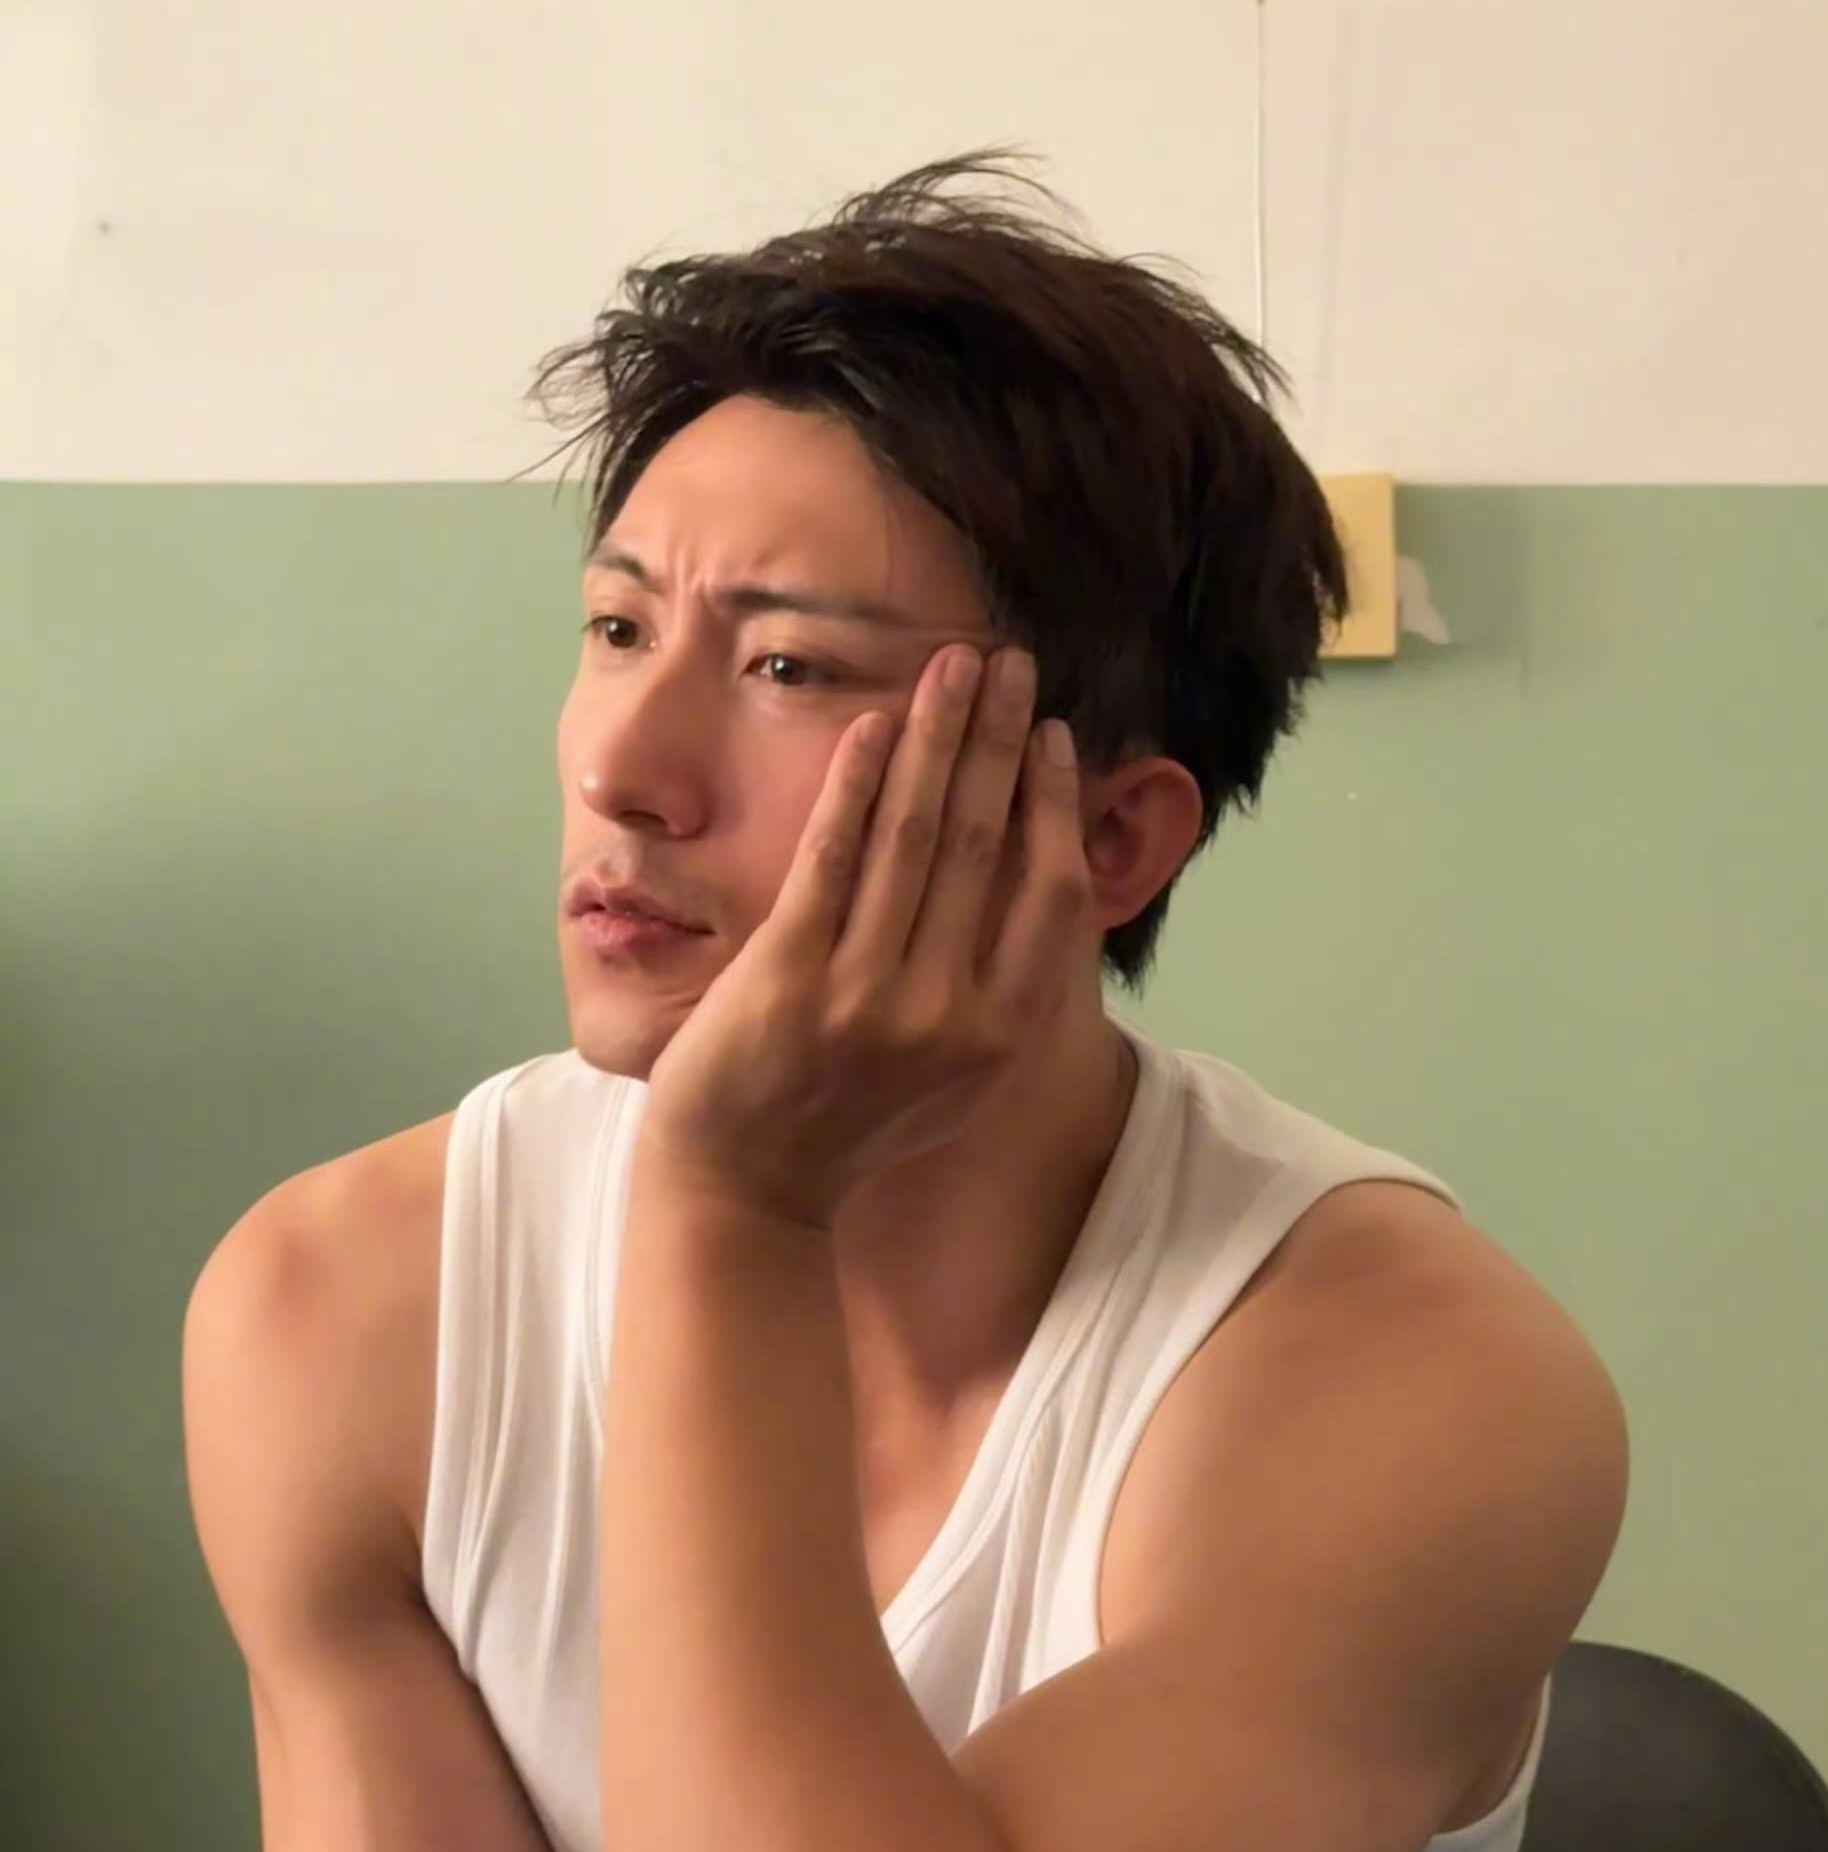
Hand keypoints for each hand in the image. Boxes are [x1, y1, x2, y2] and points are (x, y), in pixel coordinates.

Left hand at [633, 639, 1093, 1229]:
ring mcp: (864, 993)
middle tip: (1013, 662)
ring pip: (917, 836)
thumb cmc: (849, 1126)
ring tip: (953, 665)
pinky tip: (875, 723)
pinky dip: (858, 783)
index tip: (1054, 735)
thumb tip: (1040, 879)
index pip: (1050, 894)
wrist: (746, 1189)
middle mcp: (943, 1013)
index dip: (1057, 804)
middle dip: (999, 739)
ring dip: (938, 736)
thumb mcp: (955, 1080)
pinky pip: (832, 857)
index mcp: (998, 1037)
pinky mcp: (788, 973)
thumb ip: (997, 993)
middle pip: (986, 844)